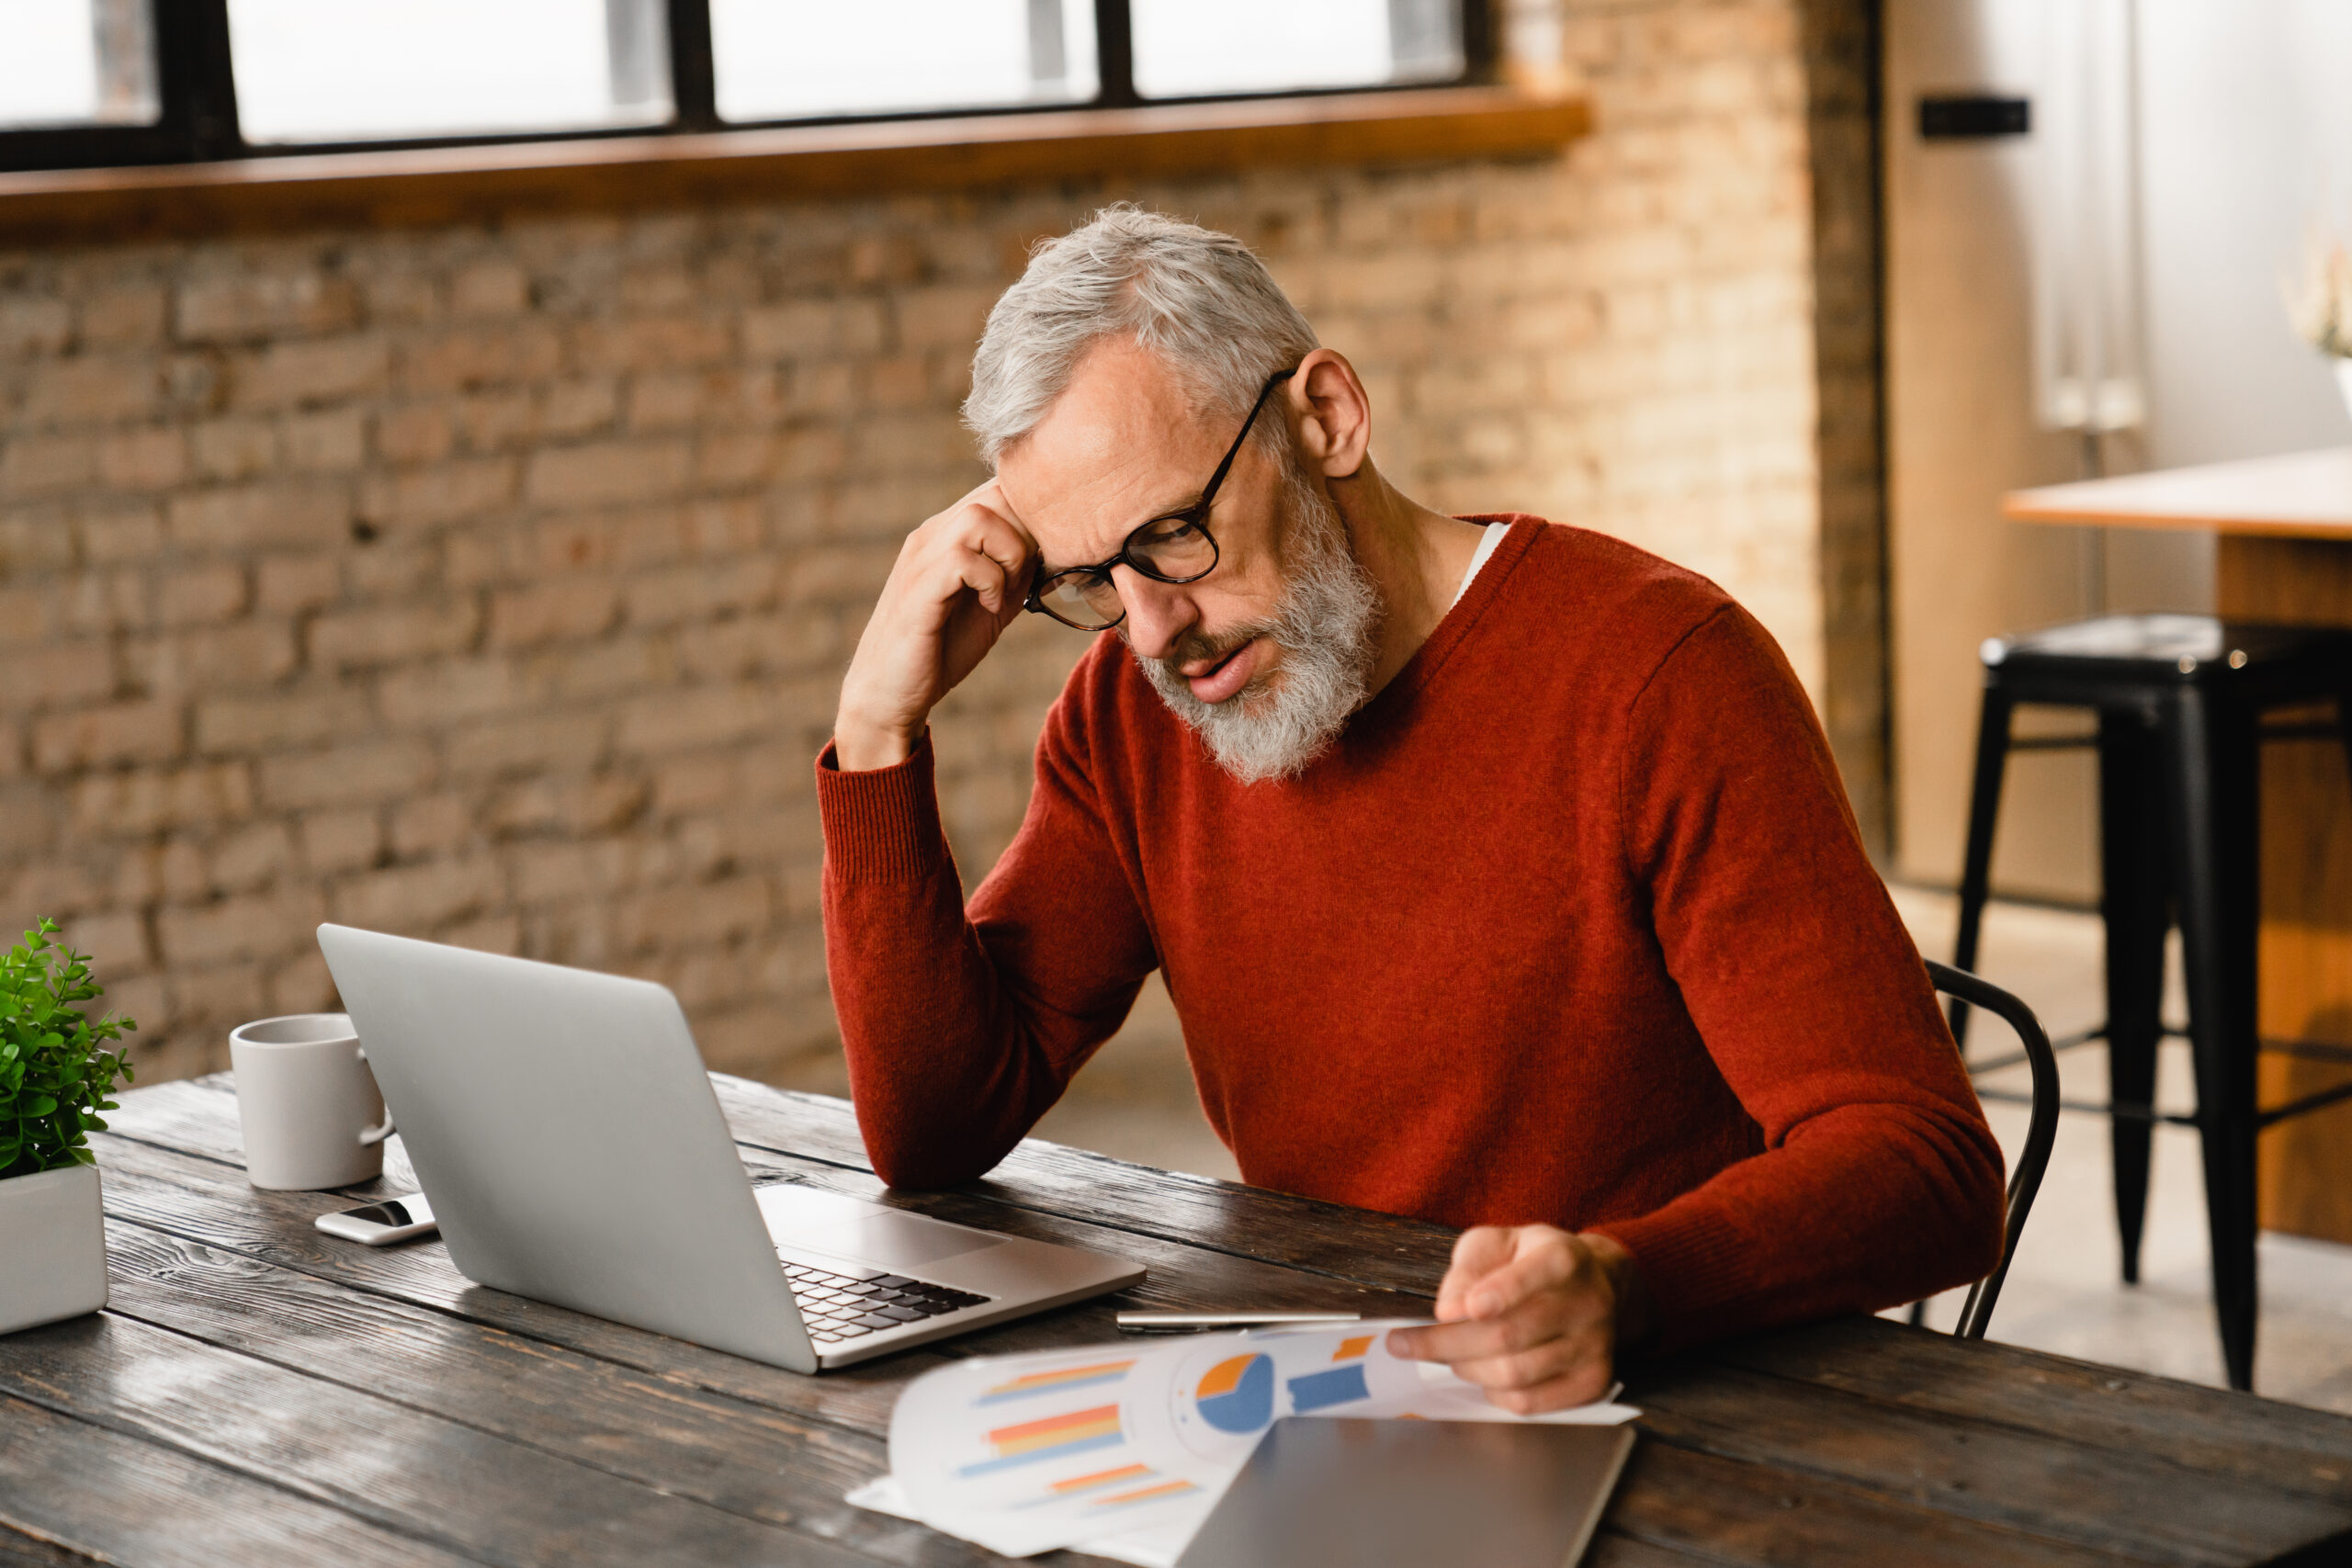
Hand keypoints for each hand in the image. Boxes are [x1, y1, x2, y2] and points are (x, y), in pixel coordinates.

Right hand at [835, 480, 1036, 770]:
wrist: (889, 693)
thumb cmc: (941, 648)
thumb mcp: (993, 602)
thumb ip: (1018, 573)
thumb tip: (1062, 551)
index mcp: (949, 534)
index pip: (999, 489)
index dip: (1034, 516)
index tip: (1044, 560)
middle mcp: (932, 535)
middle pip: (995, 493)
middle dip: (1027, 535)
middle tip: (1026, 578)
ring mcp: (921, 559)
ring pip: (978, 517)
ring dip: (1009, 555)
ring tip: (1004, 592)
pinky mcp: (918, 589)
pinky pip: (962, 558)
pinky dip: (990, 581)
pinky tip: (989, 607)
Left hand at [1385, 1226, 1653, 1414]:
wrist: (1593, 1287)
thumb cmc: (1531, 1261)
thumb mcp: (1498, 1243)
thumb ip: (1470, 1265)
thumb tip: (1449, 1309)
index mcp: (1564, 1258)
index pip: (1537, 1272)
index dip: (1498, 1292)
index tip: (1450, 1309)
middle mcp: (1588, 1303)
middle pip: (1509, 1334)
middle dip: (1447, 1342)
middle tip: (1403, 1344)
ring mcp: (1594, 1347)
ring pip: (1514, 1373)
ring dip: (1465, 1367)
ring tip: (1445, 1354)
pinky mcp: (1592, 1383)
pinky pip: (1528, 1402)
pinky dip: (1492, 1391)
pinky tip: (1480, 1371)